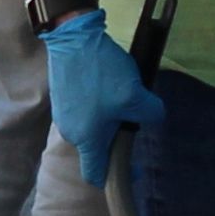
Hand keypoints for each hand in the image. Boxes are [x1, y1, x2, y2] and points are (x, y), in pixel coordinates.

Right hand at [40, 6, 163, 187]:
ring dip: (110, 118)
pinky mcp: (63, 99)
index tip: (132, 167)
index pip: (96, 175)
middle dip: (118, 136)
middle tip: (134, 115)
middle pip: (99, 148)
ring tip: (122, 95)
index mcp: (87, 139)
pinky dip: (99, 106)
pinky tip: (107, 84)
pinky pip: (86, 113)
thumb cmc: (102, 73)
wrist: (73, 38)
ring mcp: (64, 115)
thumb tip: (150, 117)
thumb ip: (151, 115)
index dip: (116, 178)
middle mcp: (71, 133)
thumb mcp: (136, 96)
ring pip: (94, 128)